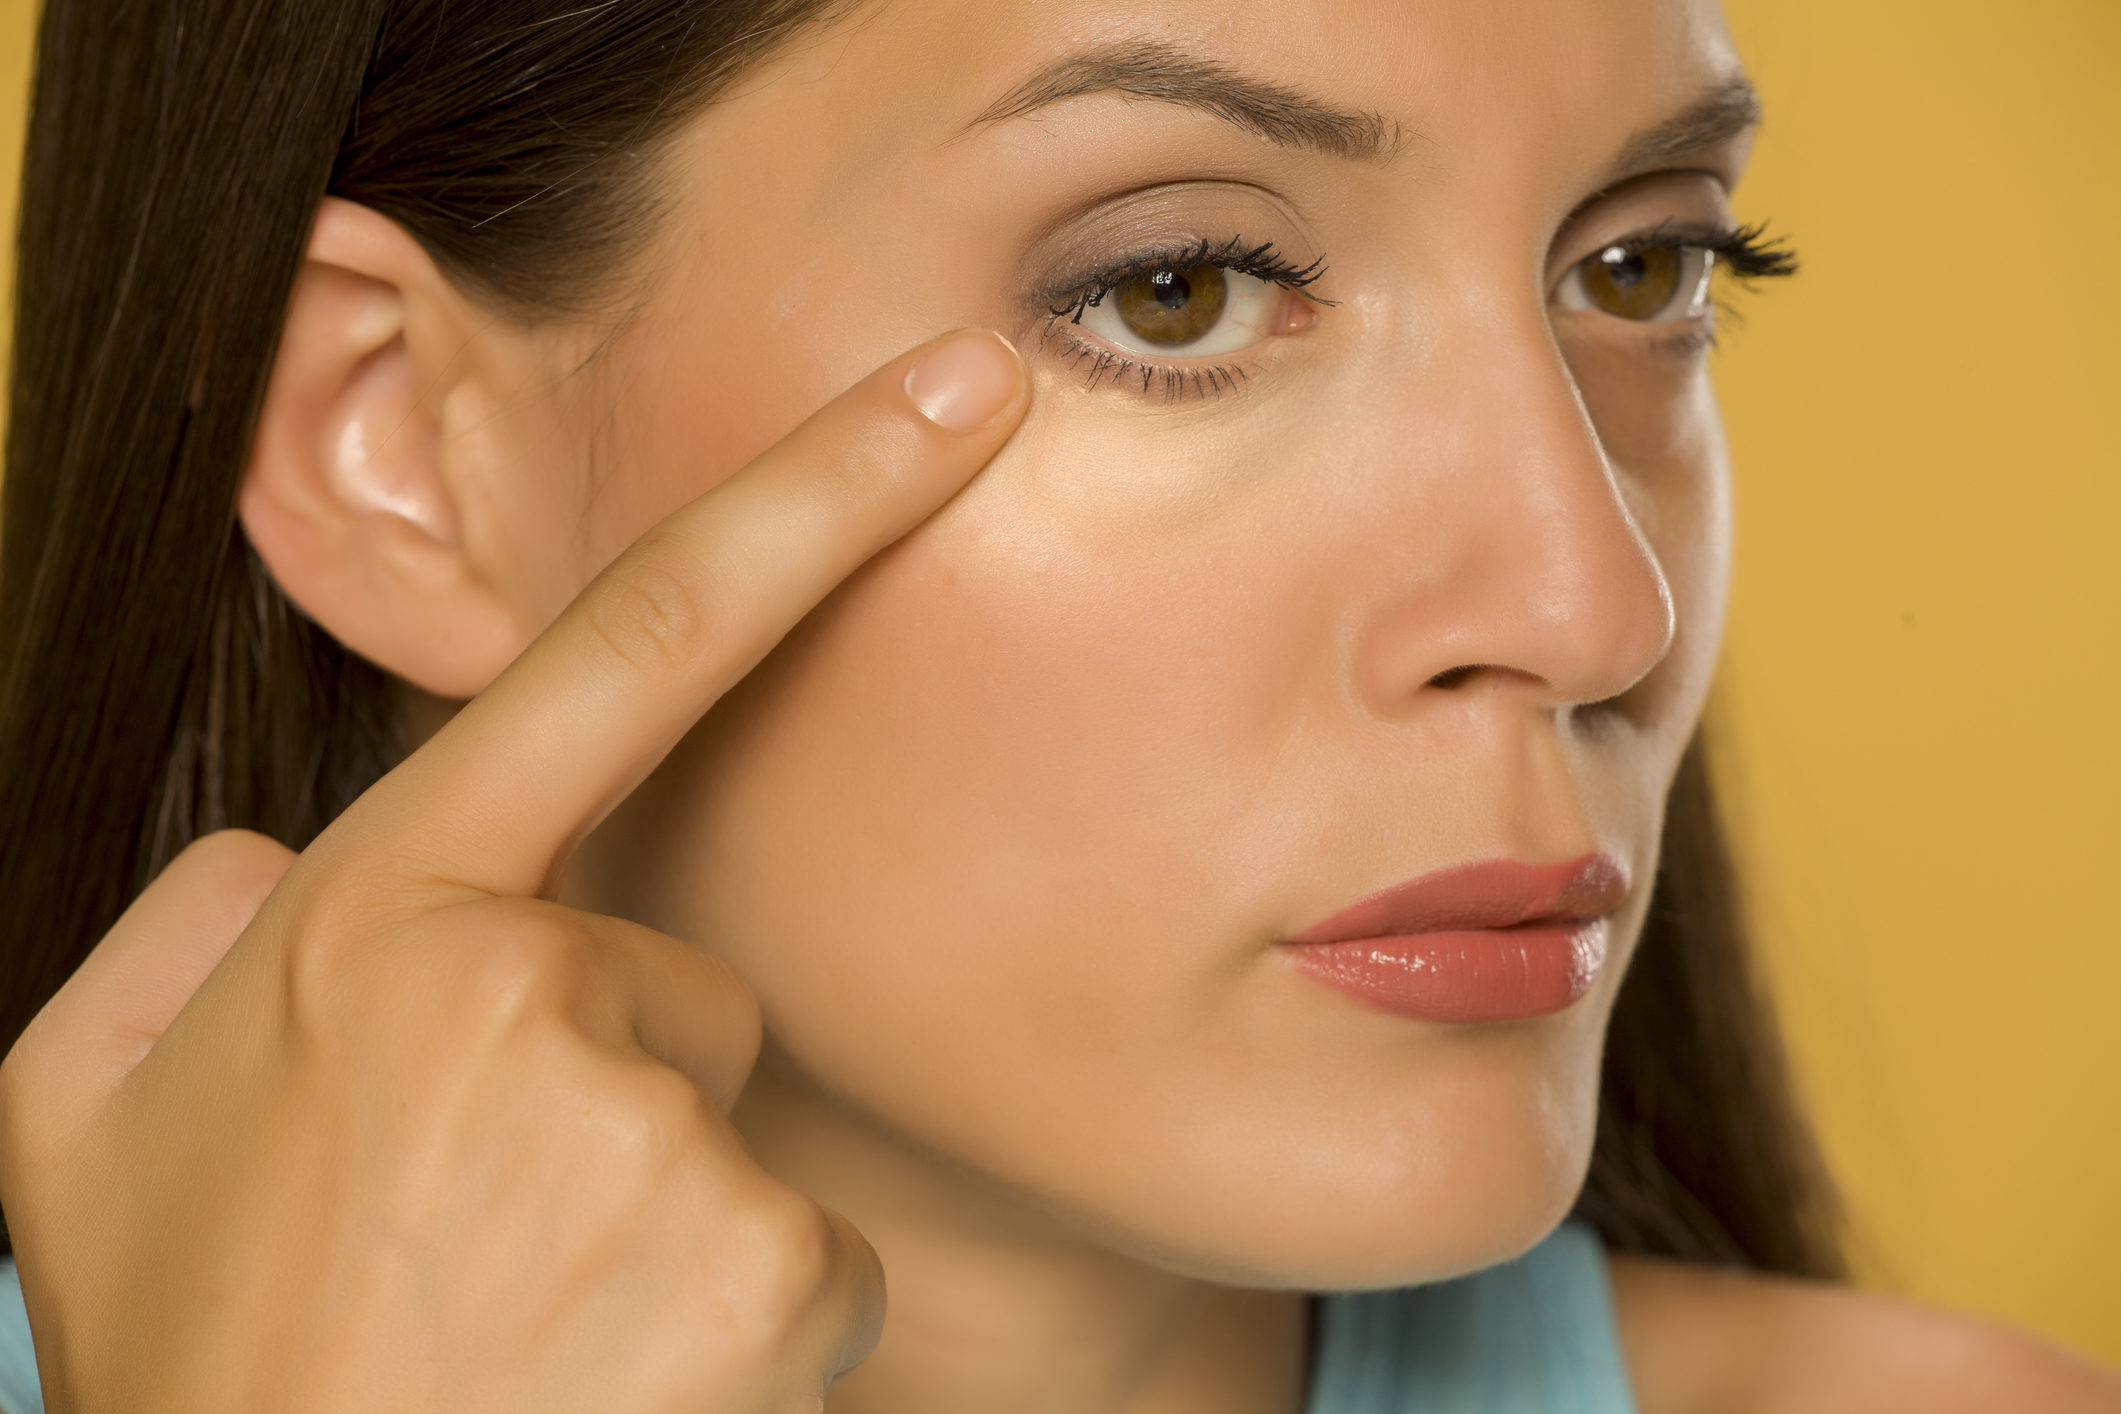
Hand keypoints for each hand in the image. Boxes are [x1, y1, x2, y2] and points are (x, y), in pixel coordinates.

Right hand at [0, 330, 1027, 1411]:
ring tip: (524, 1325)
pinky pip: (800, 1248)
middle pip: (674, 969)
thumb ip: (183, 937)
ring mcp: (656, 1128)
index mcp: (379, 915)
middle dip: (612, 1076)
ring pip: (731, 1115)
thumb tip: (291, 862)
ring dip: (657, 1209)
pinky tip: (612, 1384)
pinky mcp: (767, 1263)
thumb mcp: (86, 1121)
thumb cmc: (202, 1360)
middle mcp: (526, 986)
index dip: (817, 494)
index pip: (635, 643)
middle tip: (481, 1232)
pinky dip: (730, 1319)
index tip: (957, 392)